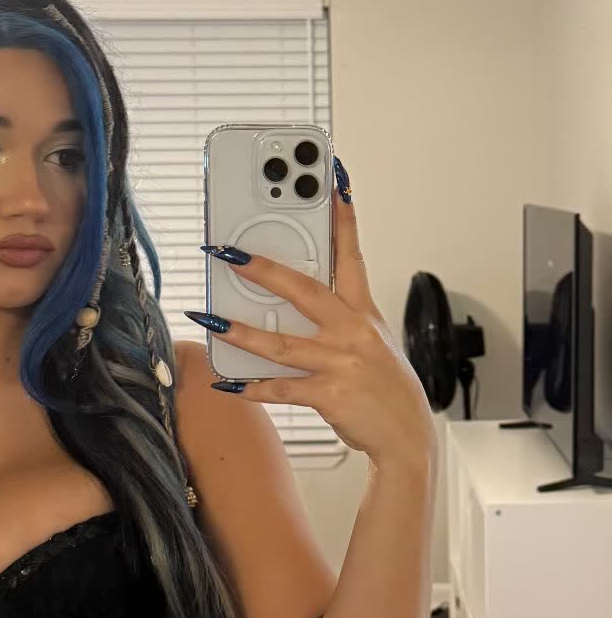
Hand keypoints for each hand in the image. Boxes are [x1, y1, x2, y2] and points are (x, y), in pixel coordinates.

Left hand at [200, 178, 437, 467]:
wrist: (407, 434)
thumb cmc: (385, 387)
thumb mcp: (371, 342)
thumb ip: (338, 319)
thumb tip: (292, 303)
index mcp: (363, 312)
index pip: (352, 255)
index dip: (342, 218)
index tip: (332, 183)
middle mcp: (352, 332)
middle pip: (303, 291)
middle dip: (264, 270)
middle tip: (230, 253)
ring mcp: (340, 364)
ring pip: (281, 344)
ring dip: (241, 332)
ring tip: (210, 319)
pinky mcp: (329, 395)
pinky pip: (281, 389)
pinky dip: (252, 388)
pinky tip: (228, 385)